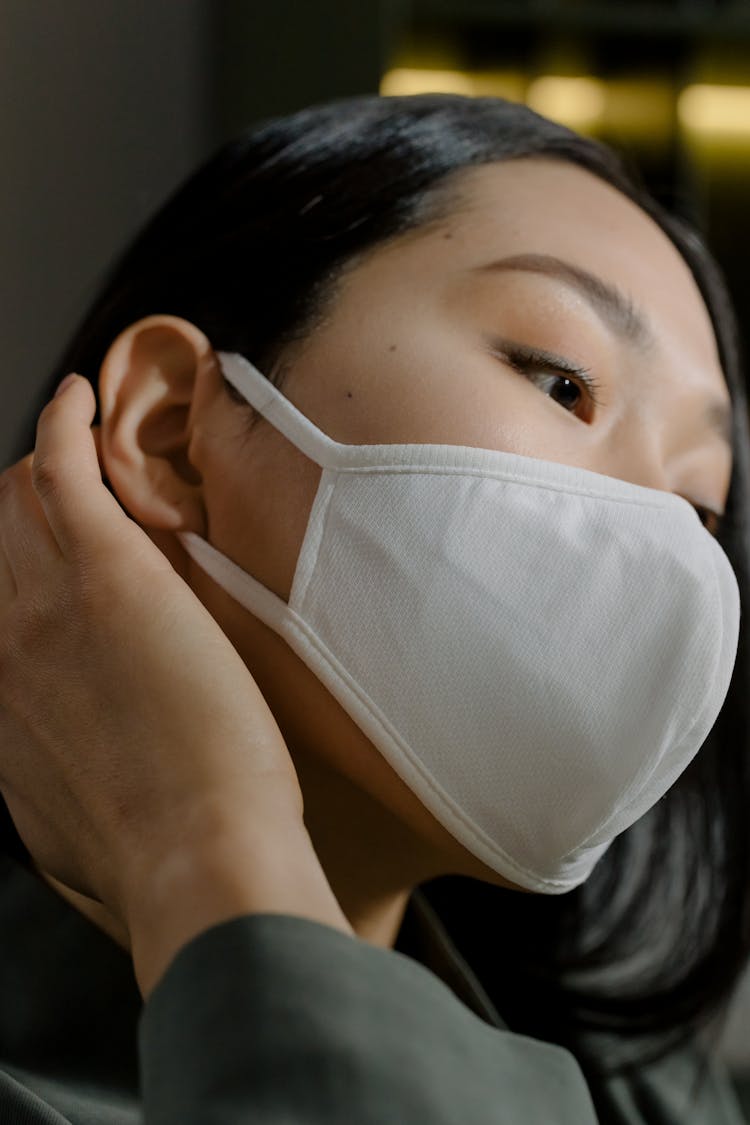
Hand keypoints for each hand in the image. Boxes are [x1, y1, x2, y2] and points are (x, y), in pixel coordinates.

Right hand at [0, 375, 350, 993]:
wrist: (195, 860)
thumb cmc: (155, 859)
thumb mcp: (66, 829)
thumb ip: (52, 782)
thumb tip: (61, 777)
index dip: (11, 564)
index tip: (37, 555)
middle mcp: (2, 644)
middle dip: (26, 509)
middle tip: (70, 493)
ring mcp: (47, 603)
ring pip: (22, 497)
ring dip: (52, 467)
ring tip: (87, 447)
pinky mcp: (111, 571)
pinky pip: (66, 469)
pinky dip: (65, 424)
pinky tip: (78, 396)